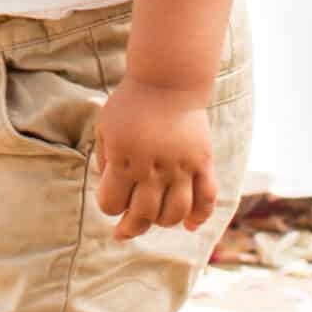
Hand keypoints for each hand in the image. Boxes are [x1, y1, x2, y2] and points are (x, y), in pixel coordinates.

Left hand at [92, 78, 218, 241]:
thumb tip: (110, 192)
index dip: (108, 207)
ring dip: (162, 222)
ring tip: (154, 219)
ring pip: (175, 213)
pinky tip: (189, 226)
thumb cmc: (130, 104)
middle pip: (143, 214)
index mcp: (123, 159)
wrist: (168, 81)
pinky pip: (206, 198)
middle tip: (124, 230)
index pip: (112, 203)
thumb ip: (105, 161)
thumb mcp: (105, 128)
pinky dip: (199, 216)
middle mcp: (153, 167)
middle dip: (130, 227)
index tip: (109, 201)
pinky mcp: (202, 162)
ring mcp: (181, 166)